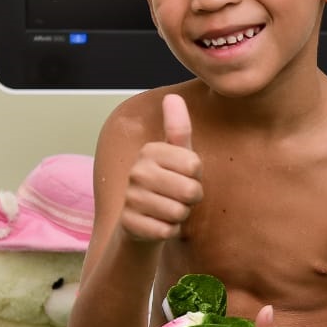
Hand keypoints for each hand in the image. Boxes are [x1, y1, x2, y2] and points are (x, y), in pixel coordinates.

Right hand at [121, 93, 203, 240]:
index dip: (196, 177)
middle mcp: (137, 171)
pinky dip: (169, 231)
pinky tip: (157, 225)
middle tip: (176, 197)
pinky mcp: (129, 224)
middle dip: (190, 199)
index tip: (183, 177)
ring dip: (180, 216)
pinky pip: (167, 231)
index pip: (195, 165)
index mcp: (150, 151)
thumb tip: (173, 96)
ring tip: (166, 210)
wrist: (141, 223)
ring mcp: (131, 198)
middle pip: (191, 190)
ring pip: (179, 212)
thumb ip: (178, 128)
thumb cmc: (168, 186)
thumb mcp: (178, 157)